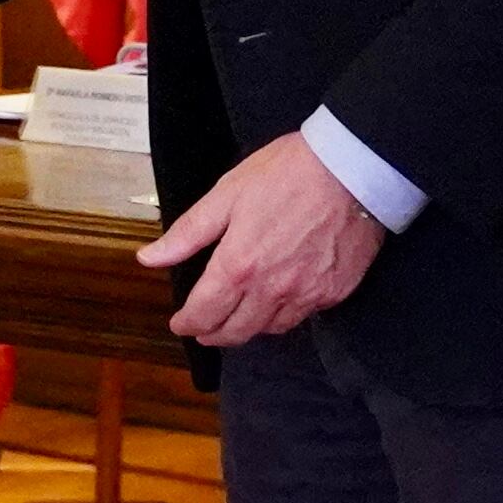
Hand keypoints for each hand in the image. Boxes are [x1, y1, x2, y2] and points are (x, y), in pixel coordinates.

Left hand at [138, 130, 387, 347]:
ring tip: (240, 316)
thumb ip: (188, 233)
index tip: (181, 323)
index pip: (204, 312)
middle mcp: (271, 290)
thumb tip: (149, 258)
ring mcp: (307, 295)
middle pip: (236, 332)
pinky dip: (285, 314)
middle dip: (214, 334)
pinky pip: (303, 316)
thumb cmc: (288, 173)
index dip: (188, 323)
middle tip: (205, 328)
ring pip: (270, 329)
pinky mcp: (335, 292)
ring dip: (249, 327)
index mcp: (238, 266)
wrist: (353, 168)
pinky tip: (280, 301)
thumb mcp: (227, 195)